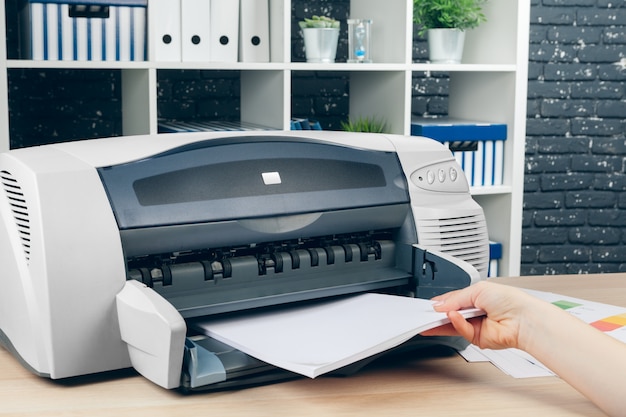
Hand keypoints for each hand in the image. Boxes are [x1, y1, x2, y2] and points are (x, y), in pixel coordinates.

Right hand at [422, 281, 536, 350]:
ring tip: (433, 317)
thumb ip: (456, 298)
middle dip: (438, 314)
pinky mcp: (478, 338)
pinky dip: (457, 324)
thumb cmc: (509, 300)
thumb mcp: (477, 290)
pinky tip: (454, 317)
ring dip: (443, 320)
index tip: (428, 305)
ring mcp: (476, 325)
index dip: (440, 303)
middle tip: (426, 313)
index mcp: (476, 297)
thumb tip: (440, 305)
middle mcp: (475, 312)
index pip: (453, 300)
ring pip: (453, 325)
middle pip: (450, 314)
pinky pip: (462, 332)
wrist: (523, 318)